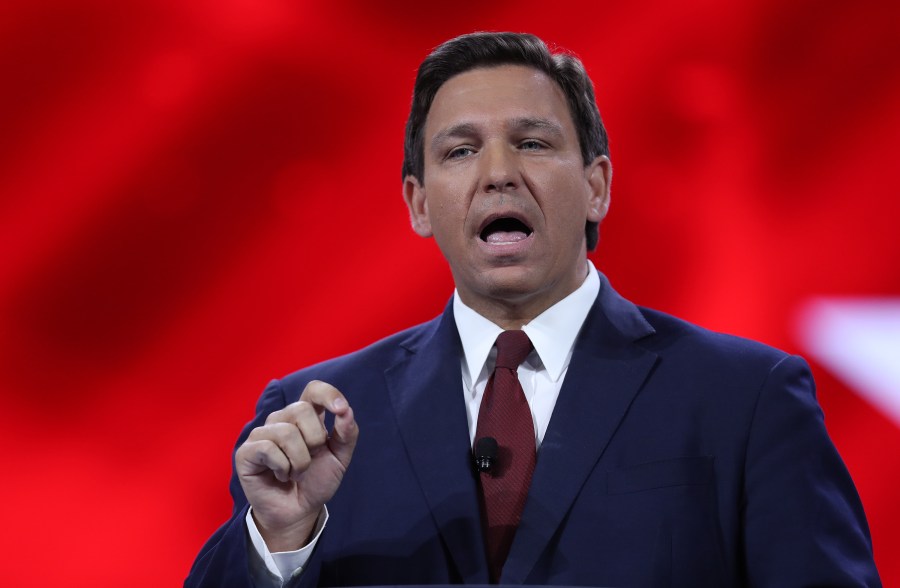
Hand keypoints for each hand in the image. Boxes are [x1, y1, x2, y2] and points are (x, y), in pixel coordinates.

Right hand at [235, 380, 357, 551]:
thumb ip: (347, 433)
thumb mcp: (340, 458)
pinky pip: (268, 449)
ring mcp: (262, 434)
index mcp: (305, 416)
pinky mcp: (247, 451)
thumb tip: (346, 411)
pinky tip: (280, 476)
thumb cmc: (316, 481)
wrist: (299, 511)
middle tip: (310, 460)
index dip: (328, 394)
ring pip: (287, 432)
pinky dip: (282, 468)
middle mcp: (282, 419)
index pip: (314, 389)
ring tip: (295, 472)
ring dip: (300, 461)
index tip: (341, 409)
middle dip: (315, 441)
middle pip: (302, 410)